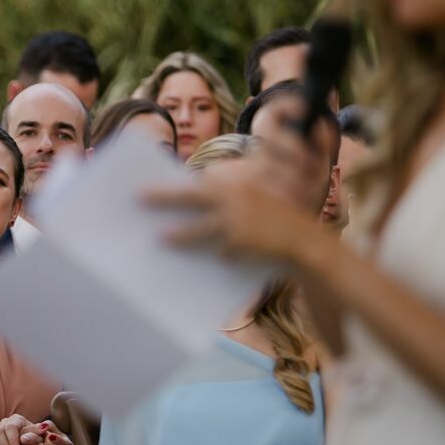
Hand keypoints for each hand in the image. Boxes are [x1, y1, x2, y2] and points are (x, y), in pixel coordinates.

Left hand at [142, 160, 317, 264]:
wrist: (306, 243)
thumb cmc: (275, 222)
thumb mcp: (253, 202)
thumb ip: (228, 202)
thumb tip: (193, 199)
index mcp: (237, 186)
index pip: (199, 183)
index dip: (176, 185)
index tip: (152, 184)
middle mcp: (235, 200)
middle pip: (190, 197)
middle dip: (164, 197)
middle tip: (139, 198)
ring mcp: (238, 222)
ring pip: (200, 229)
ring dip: (179, 235)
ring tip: (160, 239)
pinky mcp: (242, 244)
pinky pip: (221, 252)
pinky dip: (217, 257)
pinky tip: (217, 261)